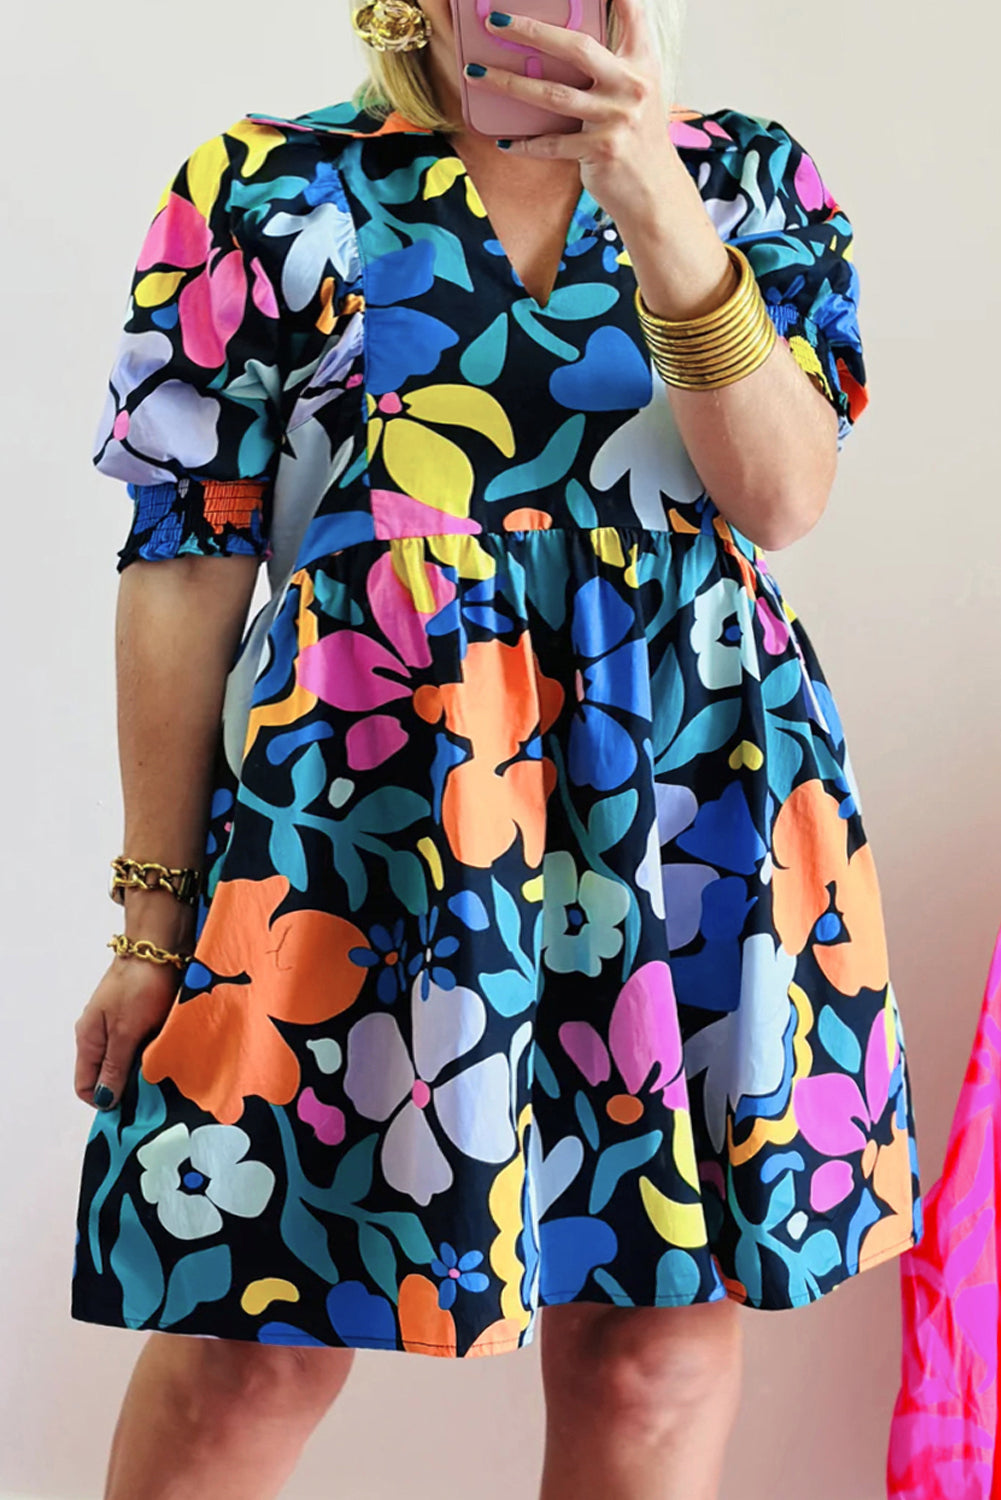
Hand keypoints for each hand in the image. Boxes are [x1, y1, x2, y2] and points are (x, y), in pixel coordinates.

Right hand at [75, 899, 192, 1109]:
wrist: (160, 947)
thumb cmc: (139, 986)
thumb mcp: (126, 1032)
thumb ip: (114, 1066)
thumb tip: (103, 1100)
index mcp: (87, 1039)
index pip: (86, 1087)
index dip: (106, 1101)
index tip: (132, 1106)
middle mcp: (100, 1035)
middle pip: (109, 1075)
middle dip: (129, 1086)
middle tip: (155, 1092)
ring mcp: (120, 1024)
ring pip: (128, 1061)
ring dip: (145, 1069)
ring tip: (166, 1072)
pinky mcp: (140, 1016)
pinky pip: (143, 1045)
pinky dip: (154, 1051)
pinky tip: (171, 1053)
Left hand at [467, 0, 675, 225]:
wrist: (655, 192)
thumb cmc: (638, 139)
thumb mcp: (637, 95)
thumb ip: (610, 67)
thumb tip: (557, 51)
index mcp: (642, 64)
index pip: (631, 14)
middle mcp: (631, 86)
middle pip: (575, 47)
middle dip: (531, 31)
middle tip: (496, 23)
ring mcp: (616, 119)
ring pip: (552, 94)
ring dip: (508, 83)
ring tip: (476, 73)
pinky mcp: (601, 150)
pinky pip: (552, 144)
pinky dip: (525, 144)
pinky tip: (503, 140)